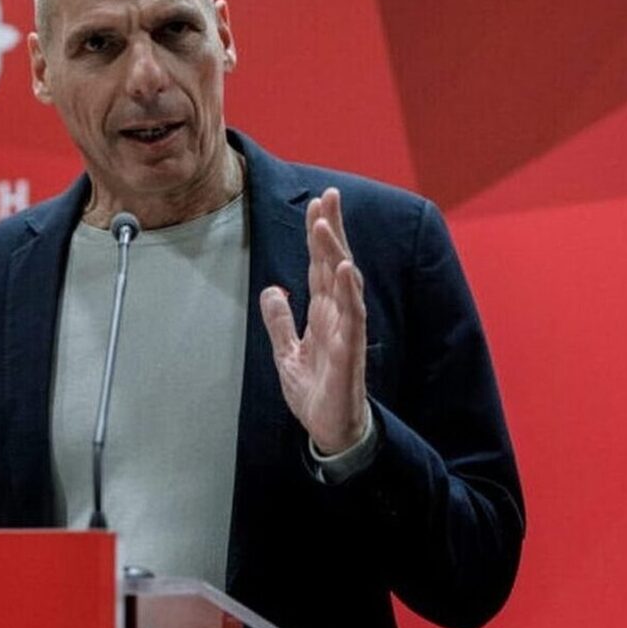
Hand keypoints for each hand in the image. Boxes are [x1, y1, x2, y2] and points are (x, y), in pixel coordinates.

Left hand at [260, 188, 367, 454]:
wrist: (330, 432)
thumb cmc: (316, 393)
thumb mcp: (287, 354)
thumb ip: (280, 322)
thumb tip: (272, 290)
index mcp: (323, 314)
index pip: (321, 266)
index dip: (318, 236)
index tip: (315, 204)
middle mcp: (338, 316)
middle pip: (335, 264)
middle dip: (332, 230)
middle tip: (329, 195)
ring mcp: (347, 332)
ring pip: (344, 284)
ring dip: (336, 253)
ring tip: (326, 225)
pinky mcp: (351, 353)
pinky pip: (354, 317)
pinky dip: (350, 292)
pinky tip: (347, 269)